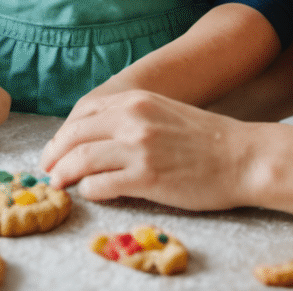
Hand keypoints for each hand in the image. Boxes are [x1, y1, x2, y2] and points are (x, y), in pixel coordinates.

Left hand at [39, 87, 254, 208]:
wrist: (244, 157)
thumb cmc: (206, 139)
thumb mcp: (162, 110)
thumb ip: (129, 117)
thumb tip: (93, 136)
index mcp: (134, 100)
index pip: (81, 114)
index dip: (62, 134)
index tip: (56, 149)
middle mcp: (131, 120)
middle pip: (73, 136)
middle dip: (54, 155)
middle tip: (48, 170)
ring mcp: (138, 148)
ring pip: (80, 161)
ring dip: (64, 175)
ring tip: (58, 184)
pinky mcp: (147, 178)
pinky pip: (100, 185)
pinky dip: (89, 191)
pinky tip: (91, 193)